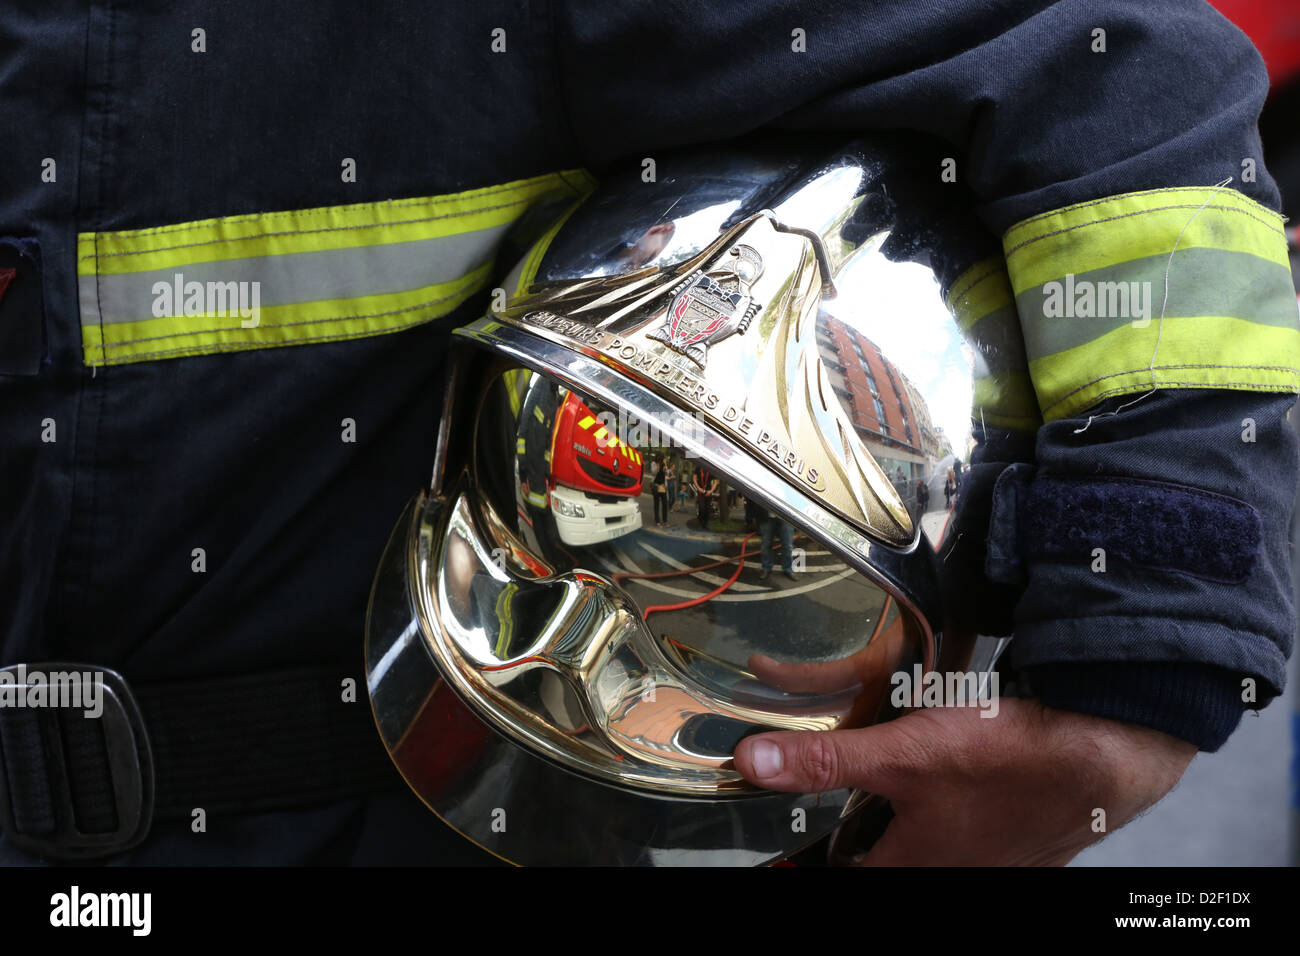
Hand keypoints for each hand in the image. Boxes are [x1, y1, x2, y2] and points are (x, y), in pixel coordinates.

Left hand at [732, 698, 1195, 865]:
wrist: (1109, 752)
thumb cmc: (1014, 761)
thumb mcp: (902, 754)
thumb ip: (826, 762)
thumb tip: (755, 763)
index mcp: (914, 867)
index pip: (844, 875)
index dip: (812, 861)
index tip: (787, 860)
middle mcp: (955, 872)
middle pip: (888, 859)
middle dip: (864, 837)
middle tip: (844, 816)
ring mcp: (995, 857)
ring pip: (933, 844)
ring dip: (910, 820)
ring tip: (893, 791)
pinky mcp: (1026, 835)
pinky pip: (974, 830)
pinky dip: (955, 808)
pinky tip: (962, 779)